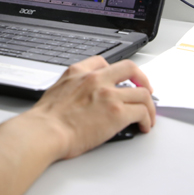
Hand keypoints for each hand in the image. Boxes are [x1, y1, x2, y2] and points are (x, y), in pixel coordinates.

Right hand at [29, 57, 155, 159]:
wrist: (45, 132)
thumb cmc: (45, 120)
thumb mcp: (56, 91)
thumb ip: (72, 89)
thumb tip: (82, 100)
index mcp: (78, 72)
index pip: (103, 62)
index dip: (116, 72)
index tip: (121, 80)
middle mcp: (96, 79)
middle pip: (130, 69)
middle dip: (142, 80)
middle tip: (145, 90)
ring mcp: (108, 94)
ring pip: (142, 93)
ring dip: (148, 105)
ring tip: (148, 116)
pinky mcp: (117, 113)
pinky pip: (142, 112)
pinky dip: (147, 119)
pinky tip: (143, 126)